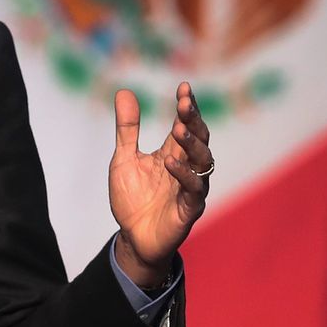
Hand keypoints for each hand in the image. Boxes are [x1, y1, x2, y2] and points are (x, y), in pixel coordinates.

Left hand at [108, 82, 211, 284]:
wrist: (133, 238)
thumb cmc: (132, 199)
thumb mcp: (123, 159)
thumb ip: (127, 129)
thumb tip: (124, 92)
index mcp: (174, 154)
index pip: (186, 125)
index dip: (187, 107)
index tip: (184, 87)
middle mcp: (187, 168)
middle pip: (200, 139)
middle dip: (193, 120)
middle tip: (184, 103)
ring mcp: (191, 188)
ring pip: (203, 162)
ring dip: (192, 144)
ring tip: (178, 129)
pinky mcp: (189, 209)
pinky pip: (193, 190)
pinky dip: (183, 174)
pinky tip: (169, 162)